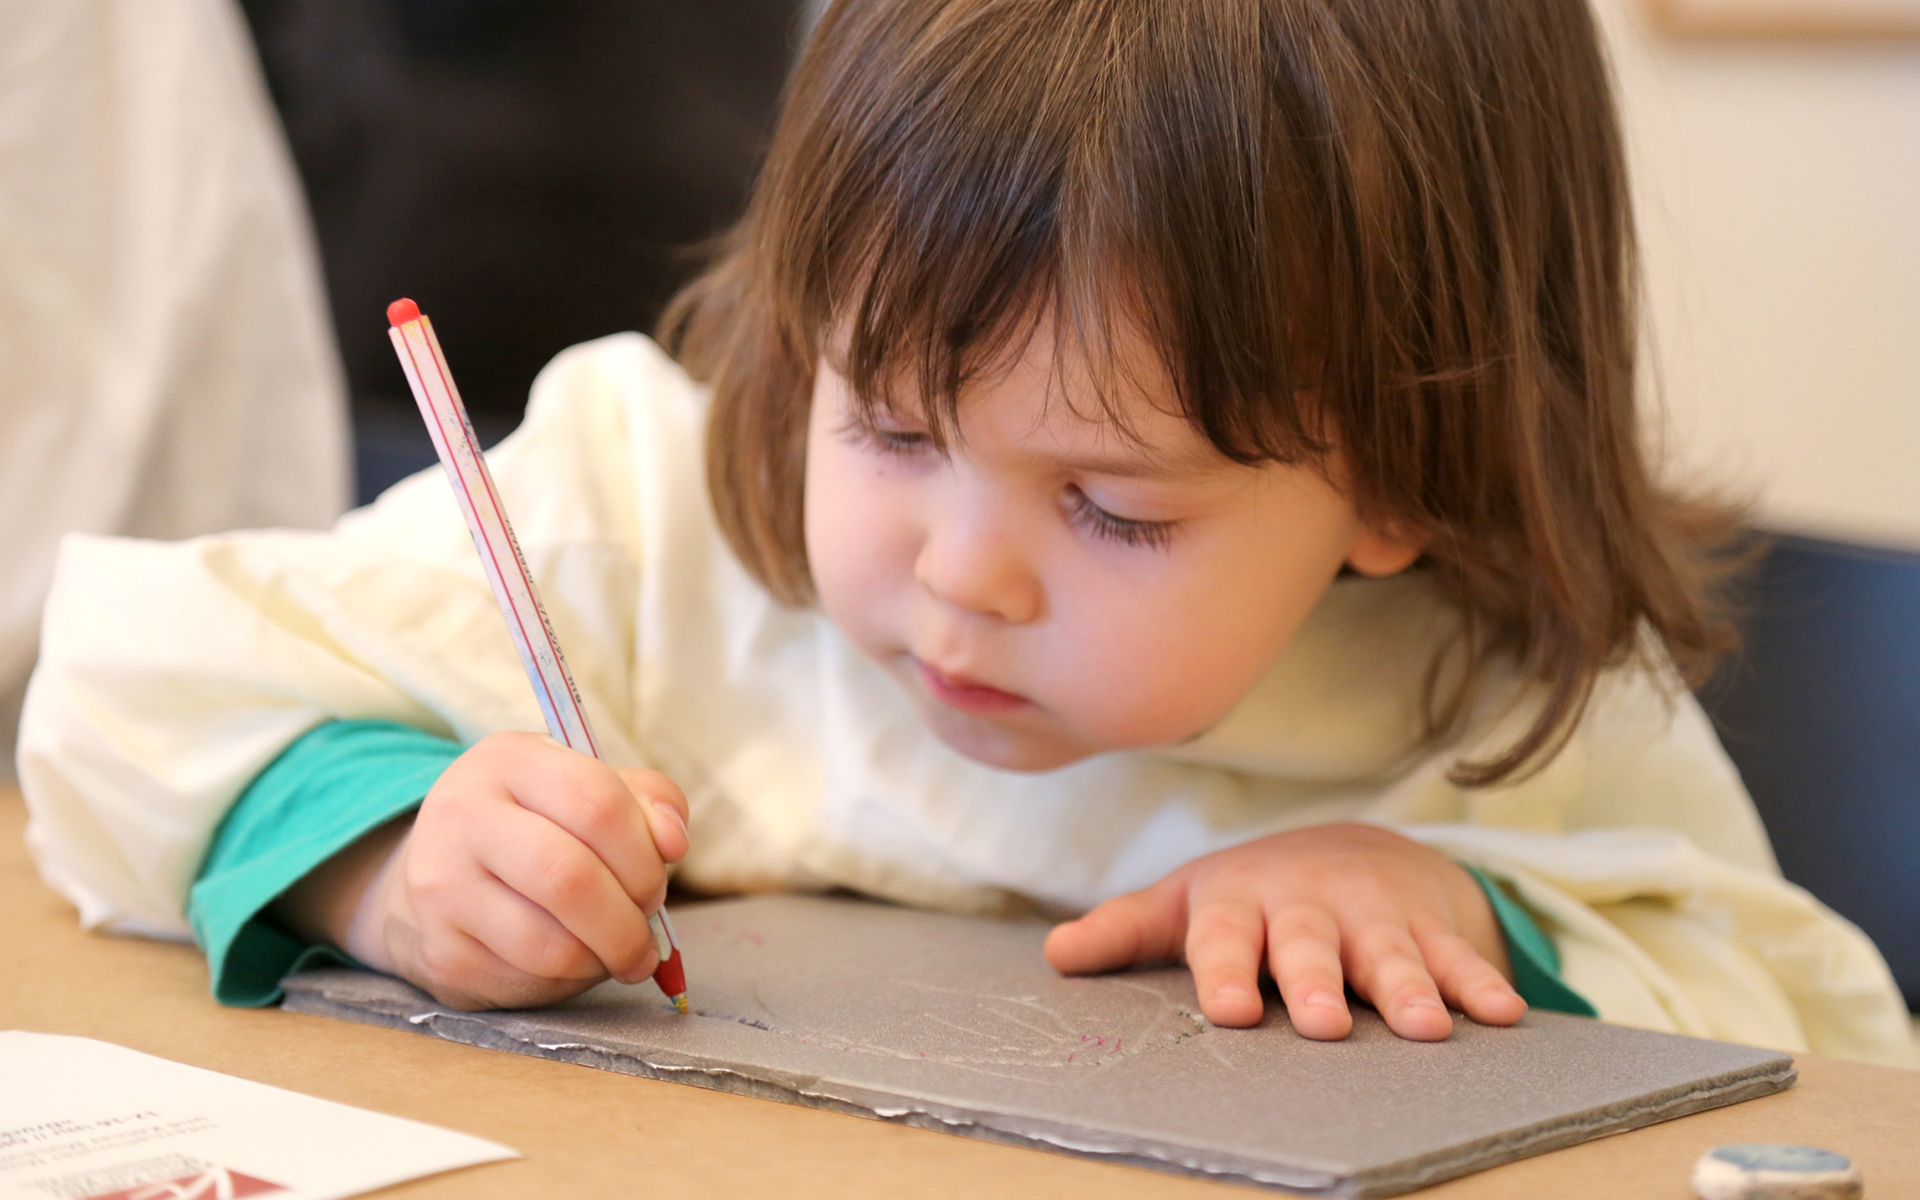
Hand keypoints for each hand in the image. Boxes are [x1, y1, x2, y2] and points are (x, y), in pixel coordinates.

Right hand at [276, 731, 689, 1009]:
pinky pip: (527, 980)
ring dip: (604, 957)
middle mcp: (462, 816)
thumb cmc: (534, 827)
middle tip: (645, 934)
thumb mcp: (585, 787)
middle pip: (571, 878)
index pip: (596, 801)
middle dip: (629, 919)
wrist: (433, 877)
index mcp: (508, 761)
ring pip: (550, 944)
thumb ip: (646, 802)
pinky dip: (570, 981)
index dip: (645, 852)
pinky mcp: (442, 954)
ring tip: (618, 952)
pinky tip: (574, 963)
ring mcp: (442, 888)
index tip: (659, 879)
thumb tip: (673, 841)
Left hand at [1043, 823, 1524, 1040]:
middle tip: (1323, 1024)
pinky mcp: (1427, 926)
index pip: (1226, 938)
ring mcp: (1372, 915)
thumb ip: (1125, 932)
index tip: (1228, 1012)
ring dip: (1410, 989)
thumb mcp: (1186, 905)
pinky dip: (1479, 984)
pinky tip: (1502, 1018)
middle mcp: (1306, 906)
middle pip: (1310, 945)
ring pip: (1390, 954)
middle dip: (1318, 982)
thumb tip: (1054, 957)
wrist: (1352, 849)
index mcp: (1240, 905)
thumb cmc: (1251, 896)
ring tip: (1423, 1030)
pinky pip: (1456, 958)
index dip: (1227, 972)